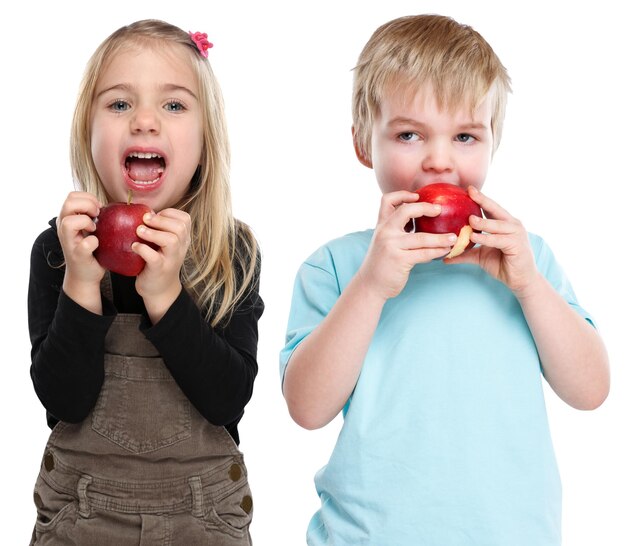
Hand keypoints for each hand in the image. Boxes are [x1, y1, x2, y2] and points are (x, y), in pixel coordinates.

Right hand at [56, 192, 104, 309]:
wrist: (85, 275)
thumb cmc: (91, 250)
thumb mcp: (91, 229)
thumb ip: (94, 216)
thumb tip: (108, 205)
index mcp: (67, 219)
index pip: (72, 196)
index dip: (87, 197)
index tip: (99, 208)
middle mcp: (63, 228)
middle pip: (68, 203)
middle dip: (87, 205)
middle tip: (97, 216)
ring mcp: (68, 242)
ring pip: (69, 222)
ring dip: (86, 222)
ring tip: (95, 229)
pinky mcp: (77, 255)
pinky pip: (84, 244)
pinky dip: (93, 242)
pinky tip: (97, 243)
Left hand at [132, 208, 190, 321]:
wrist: (160, 290)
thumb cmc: (159, 262)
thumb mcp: (165, 244)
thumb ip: (160, 229)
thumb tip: (144, 211)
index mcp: (183, 239)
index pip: (185, 219)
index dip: (169, 213)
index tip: (155, 215)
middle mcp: (181, 248)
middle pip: (180, 227)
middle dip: (160, 220)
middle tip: (144, 220)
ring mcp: (171, 260)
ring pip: (171, 240)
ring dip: (152, 233)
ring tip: (139, 232)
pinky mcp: (159, 270)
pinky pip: (154, 257)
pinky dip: (143, 249)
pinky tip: (135, 247)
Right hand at [357, 190, 457, 300]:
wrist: (370, 284)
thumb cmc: (381, 263)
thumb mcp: (383, 242)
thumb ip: (396, 231)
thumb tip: (422, 223)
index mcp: (381, 225)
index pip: (387, 200)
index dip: (403, 194)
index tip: (417, 196)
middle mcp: (385, 232)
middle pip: (406, 211)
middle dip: (425, 208)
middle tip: (440, 210)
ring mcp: (391, 245)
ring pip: (422, 237)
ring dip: (441, 238)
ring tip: (454, 237)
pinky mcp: (400, 260)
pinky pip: (424, 253)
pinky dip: (437, 252)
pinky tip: (446, 251)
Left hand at [446, 186, 539, 296]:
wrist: (520, 280)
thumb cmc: (502, 264)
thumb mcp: (479, 256)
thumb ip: (464, 253)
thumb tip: (444, 256)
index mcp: (504, 223)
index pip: (490, 208)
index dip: (480, 198)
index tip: (468, 189)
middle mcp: (512, 225)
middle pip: (495, 210)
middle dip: (482, 200)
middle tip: (469, 192)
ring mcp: (516, 234)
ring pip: (497, 225)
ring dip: (483, 222)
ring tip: (470, 220)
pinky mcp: (517, 245)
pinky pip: (498, 240)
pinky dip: (486, 238)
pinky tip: (474, 236)